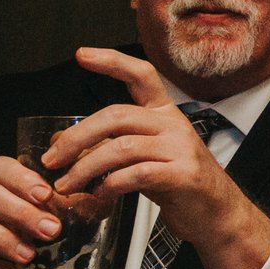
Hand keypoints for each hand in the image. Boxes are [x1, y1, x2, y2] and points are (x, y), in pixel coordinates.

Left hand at [50, 50, 269, 268]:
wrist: (218, 214)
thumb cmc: (178, 184)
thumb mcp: (144, 157)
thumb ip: (109, 146)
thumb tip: (60, 143)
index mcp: (165, 113)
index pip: (141, 75)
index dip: (111, 62)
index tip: (82, 55)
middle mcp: (173, 124)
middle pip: (116, 116)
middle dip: (76, 137)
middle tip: (51, 159)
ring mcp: (180, 148)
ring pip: (120, 148)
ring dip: (84, 168)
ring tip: (64, 185)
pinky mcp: (182, 174)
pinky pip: (135, 174)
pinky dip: (108, 185)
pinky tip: (97, 195)